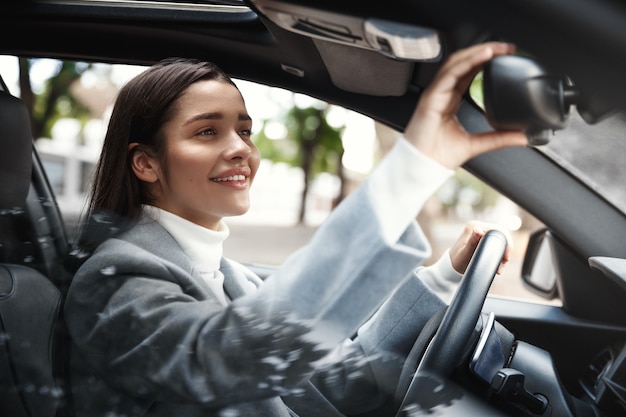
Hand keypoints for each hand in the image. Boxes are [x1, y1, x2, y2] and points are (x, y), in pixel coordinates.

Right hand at [404, 42, 527, 168]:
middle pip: (462, 62)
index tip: (506, 56)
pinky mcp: (431, 98)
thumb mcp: (476, 144)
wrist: (422, 166)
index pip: (468, 72)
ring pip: (456, 63)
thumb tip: (521, 136)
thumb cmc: (438, 156)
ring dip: (476, 52)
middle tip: (506, 47)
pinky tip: (482, 57)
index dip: (485, 60)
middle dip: (484, 51)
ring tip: (496, 48)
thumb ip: (499, 138)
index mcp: (450, 101)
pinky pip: (449, 74)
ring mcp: (435, 94)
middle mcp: (442, 93)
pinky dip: (467, 63)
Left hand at [448, 220, 511, 274]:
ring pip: (500, 240)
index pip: (497, 230)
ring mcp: (480, 232)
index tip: (506, 258)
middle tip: (503, 263)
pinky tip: (498, 264)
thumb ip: (472, 242)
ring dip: (503, 253)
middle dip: (505, 250)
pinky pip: (496, 244)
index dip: (506, 243)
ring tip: (499, 267)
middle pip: (500, 235)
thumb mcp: (465, 253)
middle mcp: (478, 226)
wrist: (452, 267)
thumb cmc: (457, 261)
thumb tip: (478, 230)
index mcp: (474, 226)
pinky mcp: (482, 239)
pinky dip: (499, 254)